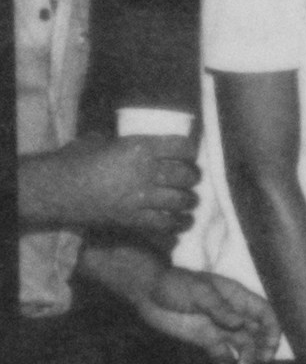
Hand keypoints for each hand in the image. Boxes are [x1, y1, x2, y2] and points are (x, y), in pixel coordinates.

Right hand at [37, 134, 199, 236]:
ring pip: (181, 200)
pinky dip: (178, 223)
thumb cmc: (74, 161)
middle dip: (192, 177)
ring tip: (188, 200)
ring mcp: (141, 197)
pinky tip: (183, 222)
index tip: (189, 155)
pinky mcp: (133, 219)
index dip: (190, 151)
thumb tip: (126, 140)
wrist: (54, 190)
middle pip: (186, 175)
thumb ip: (122, 142)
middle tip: (190, 178)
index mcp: (141, 147)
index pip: (182, 146)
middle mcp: (146, 171)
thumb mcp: (102, 141)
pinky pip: (166, 223)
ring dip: (188, 200)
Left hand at [136, 267, 278, 363]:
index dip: (272, 327)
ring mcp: (219, 327)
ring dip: (246, 357)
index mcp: (236, 297)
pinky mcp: (204, 339)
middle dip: (264, 346)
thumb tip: (241, 324)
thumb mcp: (199, 292)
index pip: (263, 311)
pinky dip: (224, 362)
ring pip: (242, 344)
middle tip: (262, 360)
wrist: (147, 292)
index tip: (271, 344)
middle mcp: (232, 314)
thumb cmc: (176, 284)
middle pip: (258, 330)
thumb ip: (219, 308)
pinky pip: (220, 353)